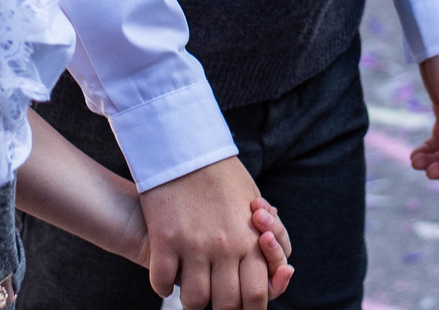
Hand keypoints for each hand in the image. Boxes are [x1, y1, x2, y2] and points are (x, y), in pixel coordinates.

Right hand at [138, 156, 273, 308]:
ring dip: (192, 298)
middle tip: (216, 300)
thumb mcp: (253, 201)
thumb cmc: (221, 173)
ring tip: (190, 286)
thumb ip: (266, 237)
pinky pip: (162, 282)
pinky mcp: (164, 239)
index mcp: (250, 239)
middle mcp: (225, 247)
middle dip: (222, 309)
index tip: (241, 306)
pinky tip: (167, 274)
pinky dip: (163, 285)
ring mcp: (193, 245)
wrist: (186, 144)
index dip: (250, 309)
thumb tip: (275, 266)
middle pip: (227, 305)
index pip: (258, 295)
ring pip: (194, 300)